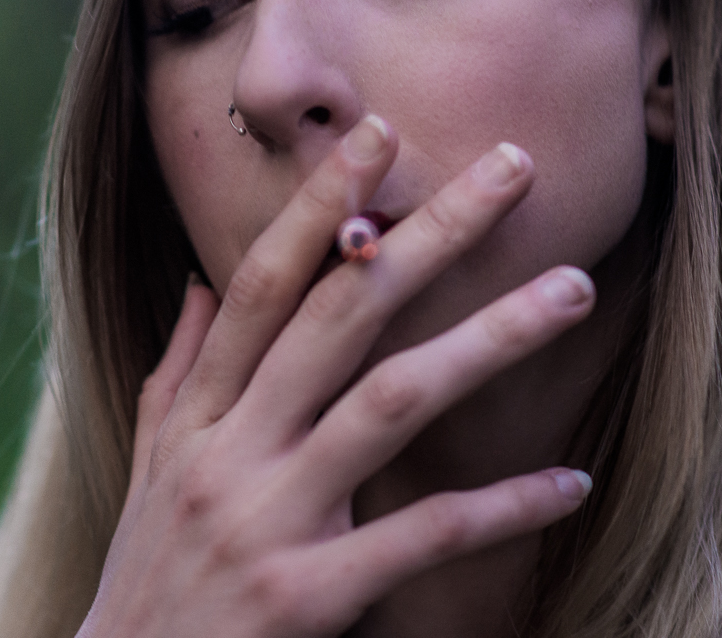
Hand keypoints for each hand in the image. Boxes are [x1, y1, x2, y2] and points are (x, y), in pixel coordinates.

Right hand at [78, 116, 595, 637]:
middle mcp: (230, 449)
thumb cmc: (150, 576)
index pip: (264, 283)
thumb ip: (181, 369)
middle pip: (341, 314)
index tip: (379, 131)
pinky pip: (420, 535)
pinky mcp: (305, 596)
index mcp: (200, 412)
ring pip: (392, 402)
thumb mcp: (150, 464)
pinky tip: (570, 481)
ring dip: (488, 337)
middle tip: (515, 166)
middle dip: (429, 233)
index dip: (320, 201)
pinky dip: (499, 506)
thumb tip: (203, 281)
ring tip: (572, 287)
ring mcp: (267, 520)